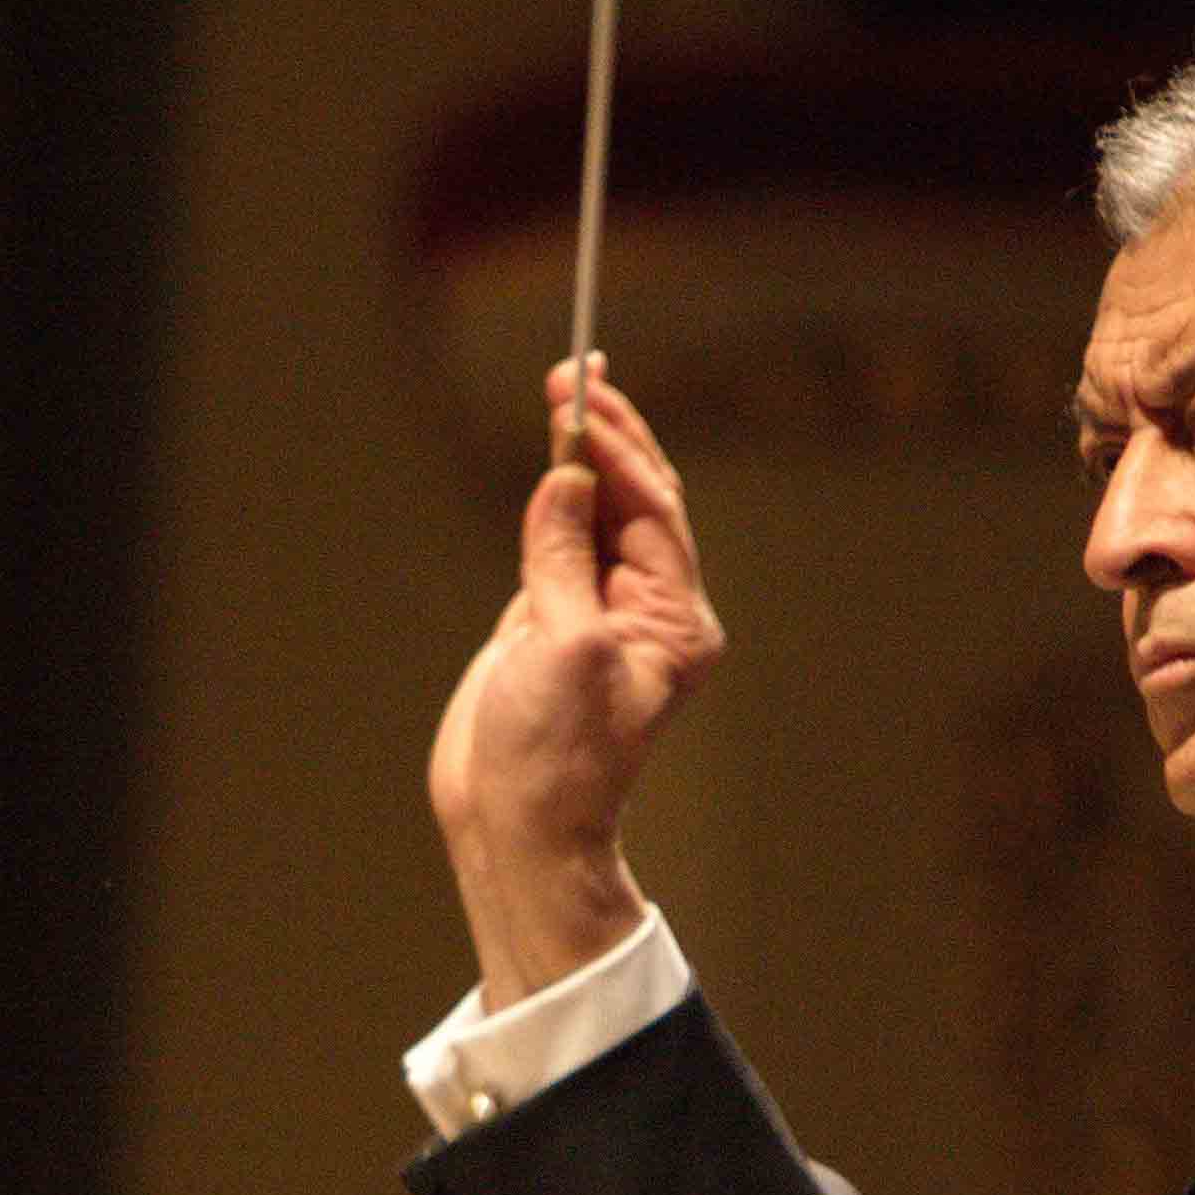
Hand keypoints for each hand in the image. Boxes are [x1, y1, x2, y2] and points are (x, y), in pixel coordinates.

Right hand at [430, 356, 724, 1007]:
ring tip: (565, 393)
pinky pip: (568, 545)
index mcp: (674, 621)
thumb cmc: (552, 754)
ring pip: (605, 518)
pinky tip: (555, 457)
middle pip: (640, 503)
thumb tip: (568, 479)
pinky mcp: (562, 625)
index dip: (619, 446)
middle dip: (610, 436)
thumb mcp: (559, 646)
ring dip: (585, 457)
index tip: (580, 393)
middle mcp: (652, 613)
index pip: (655, 511)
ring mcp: (607, 617)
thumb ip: (561, 556)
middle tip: (574, 370)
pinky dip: (558, 498)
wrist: (520, 823)